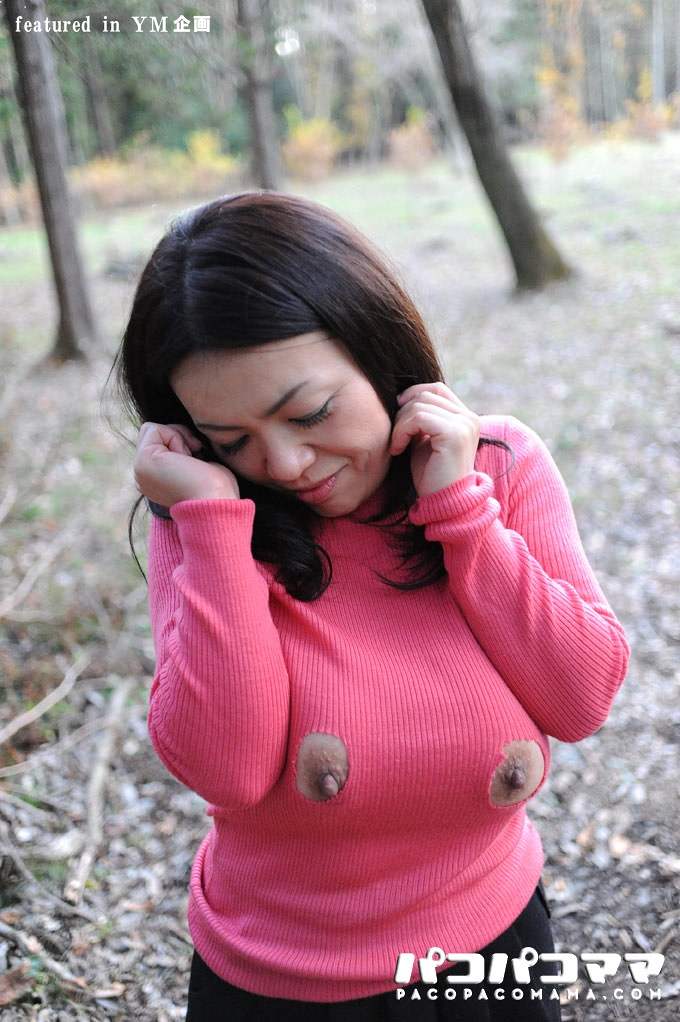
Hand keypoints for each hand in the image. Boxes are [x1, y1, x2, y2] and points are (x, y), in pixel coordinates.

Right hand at [134, 422, 239, 506]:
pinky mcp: (143, 460)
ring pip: (155, 430)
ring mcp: (140, 469)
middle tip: (195, 461)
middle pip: (157, 434)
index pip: (162, 442)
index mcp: (155, 480)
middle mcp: (143, 476)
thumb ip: (186, 454)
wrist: (215, 504)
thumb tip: (191, 440)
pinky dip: (176, 437)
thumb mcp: (200, 467)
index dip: (184, 443)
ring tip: (190, 462)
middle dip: (181, 439)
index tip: (199, 462)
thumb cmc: (218, 490)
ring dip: (180, 439)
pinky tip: (186, 458)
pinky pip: (155, 429)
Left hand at [389, 382, 480, 496]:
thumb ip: (420, 419)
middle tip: (396, 437)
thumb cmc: (432, 476)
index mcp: (466, 417)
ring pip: (419, 404)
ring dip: (400, 425)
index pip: (436, 389)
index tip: (398, 419)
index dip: (412, 396)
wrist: (446, 504)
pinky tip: (398, 449)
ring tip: (397, 446)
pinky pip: (418, 417)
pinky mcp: (454, 433)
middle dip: (403, 412)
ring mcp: (464, 424)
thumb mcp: (424, 441)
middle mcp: (469, 417)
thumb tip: (401, 397)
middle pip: (425, 394)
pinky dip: (401, 431)